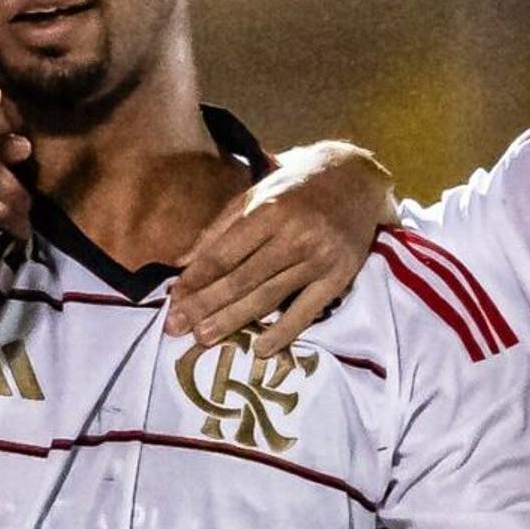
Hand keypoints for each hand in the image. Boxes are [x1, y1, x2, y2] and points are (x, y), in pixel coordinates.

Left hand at [166, 139, 396, 354]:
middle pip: (242, 279)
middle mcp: (295, 235)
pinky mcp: (340, 277)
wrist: (357, 179)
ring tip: (204, 338)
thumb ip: (220, 228)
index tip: (173, 300)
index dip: (197, 279)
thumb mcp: (257, 194)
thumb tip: (183, 262)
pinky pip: (307, 311)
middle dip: (206, 305)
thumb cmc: (297, 186)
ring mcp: (319, 258)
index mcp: (270, 210)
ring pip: (269, 297)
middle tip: (176, 328)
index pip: (225, 253)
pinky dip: (284, 333)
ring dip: (233, 321)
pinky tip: (261, 349)